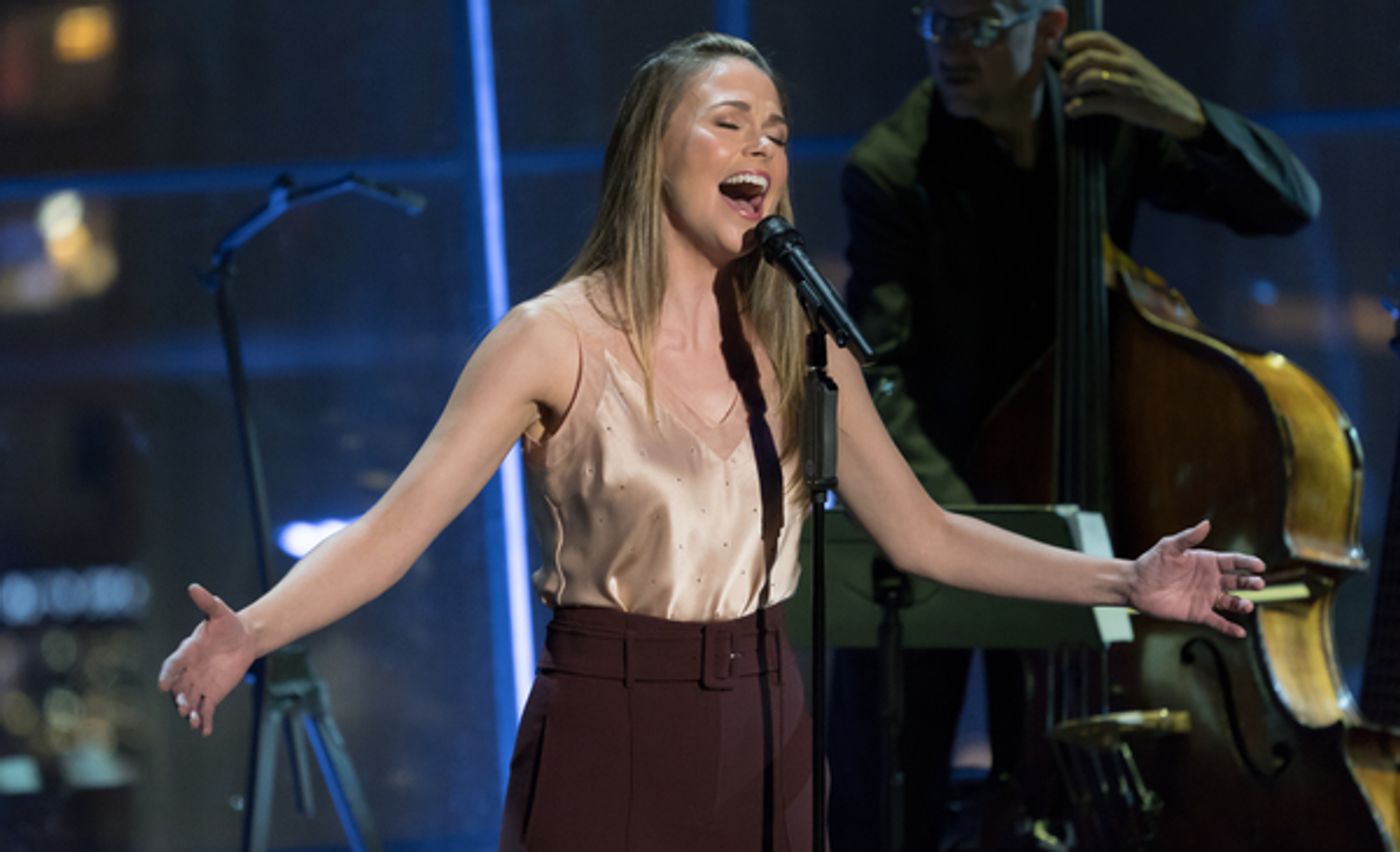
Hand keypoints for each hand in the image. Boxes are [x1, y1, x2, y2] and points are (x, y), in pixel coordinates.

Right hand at [157, 584, 257, 735]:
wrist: (244, 638)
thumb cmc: (227, 624)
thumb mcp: (219, 612)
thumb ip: (206, 602)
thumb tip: (194, 587)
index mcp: (187, 651)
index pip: (173, 664)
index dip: (168, 673)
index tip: (164, 683)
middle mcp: (189, 671)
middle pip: (180, 687)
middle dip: (179, 697)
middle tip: (181, 706)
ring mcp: (199, 684)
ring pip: (191, 701)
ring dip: (190, 712)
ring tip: (192, 720)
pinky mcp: (212, 694)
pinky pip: (206, 709)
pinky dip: (205, 720)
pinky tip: (205, 730)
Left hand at [1061, 31, 1206, 139]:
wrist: (1175, 107)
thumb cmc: (1148, 86)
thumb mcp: (1134, 66)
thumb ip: (1114, 60)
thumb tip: (1082, 59)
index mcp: (1128, 53)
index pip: (1101, 38)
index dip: (1079, 39)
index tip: (1065, 47)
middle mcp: (1127, 64)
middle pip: (1091, 56)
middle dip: (1071, 66)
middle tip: (1063, 77)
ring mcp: (1126, 83)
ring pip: (1092, 77)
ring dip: (1073, 85)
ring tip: (1067, 92)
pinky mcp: (1125, 103)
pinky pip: (1095, 102)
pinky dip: (1078, 107)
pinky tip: (1071, 110)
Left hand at [1128, 520, 1265, 637]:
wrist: (1136, 585)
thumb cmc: (1152, 563)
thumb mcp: (1169, 547)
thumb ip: (1188, 537)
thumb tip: (1206, 524)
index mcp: (1208, 562)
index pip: (1233, 562)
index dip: (1247, 563)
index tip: (1259, 565)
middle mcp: (1211, 580)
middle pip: (1237, 582)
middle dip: (1250, 583)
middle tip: (1259, 584)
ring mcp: (1206, 597)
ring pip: (1231, 602)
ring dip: (1241, 605)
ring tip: (1247, 606)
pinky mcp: (1198, 613)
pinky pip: (1217, 621)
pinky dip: (1229, 628)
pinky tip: (1240, 633)